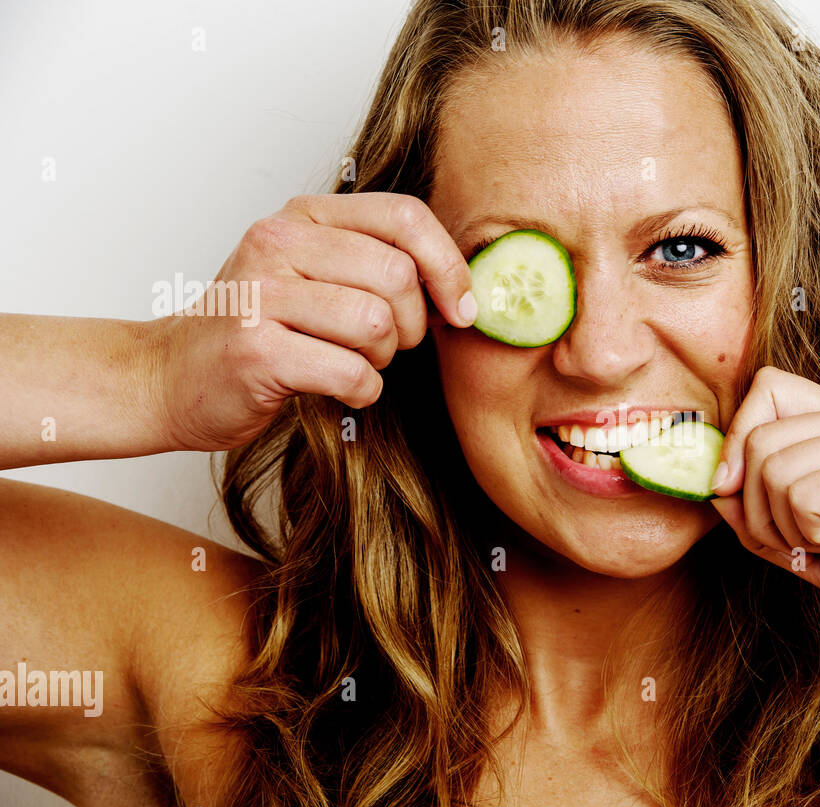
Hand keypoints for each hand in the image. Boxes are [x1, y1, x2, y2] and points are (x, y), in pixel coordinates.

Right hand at [155, 192, 477, 451]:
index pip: (404, 216)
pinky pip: (351, 371)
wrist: (168, 377)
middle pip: (398, 275)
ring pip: (377, 322)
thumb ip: (374, 261)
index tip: (462, 308)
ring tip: (355, 362)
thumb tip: (464, 284)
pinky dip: (363, 390)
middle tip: (388, 345)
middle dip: (412, 324)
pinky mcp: (255, 350)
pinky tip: (341, 389)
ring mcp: (261, 294)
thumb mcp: (311, 273)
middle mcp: (278, 242)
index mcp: (303, 216)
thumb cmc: (257, 331)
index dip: (448, 266)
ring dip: (383, 358)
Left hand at [709, 366, 819, 652]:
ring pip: (772, 466)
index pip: (767, 389)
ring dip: (791, 527)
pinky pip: (802, 493)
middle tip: (812, 542)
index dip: (739, 441)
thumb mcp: (817, 541)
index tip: (740, 495)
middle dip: (759, 507)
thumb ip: (766, 508)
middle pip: (759, 433)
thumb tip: (713, 484)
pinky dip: (815, 536)